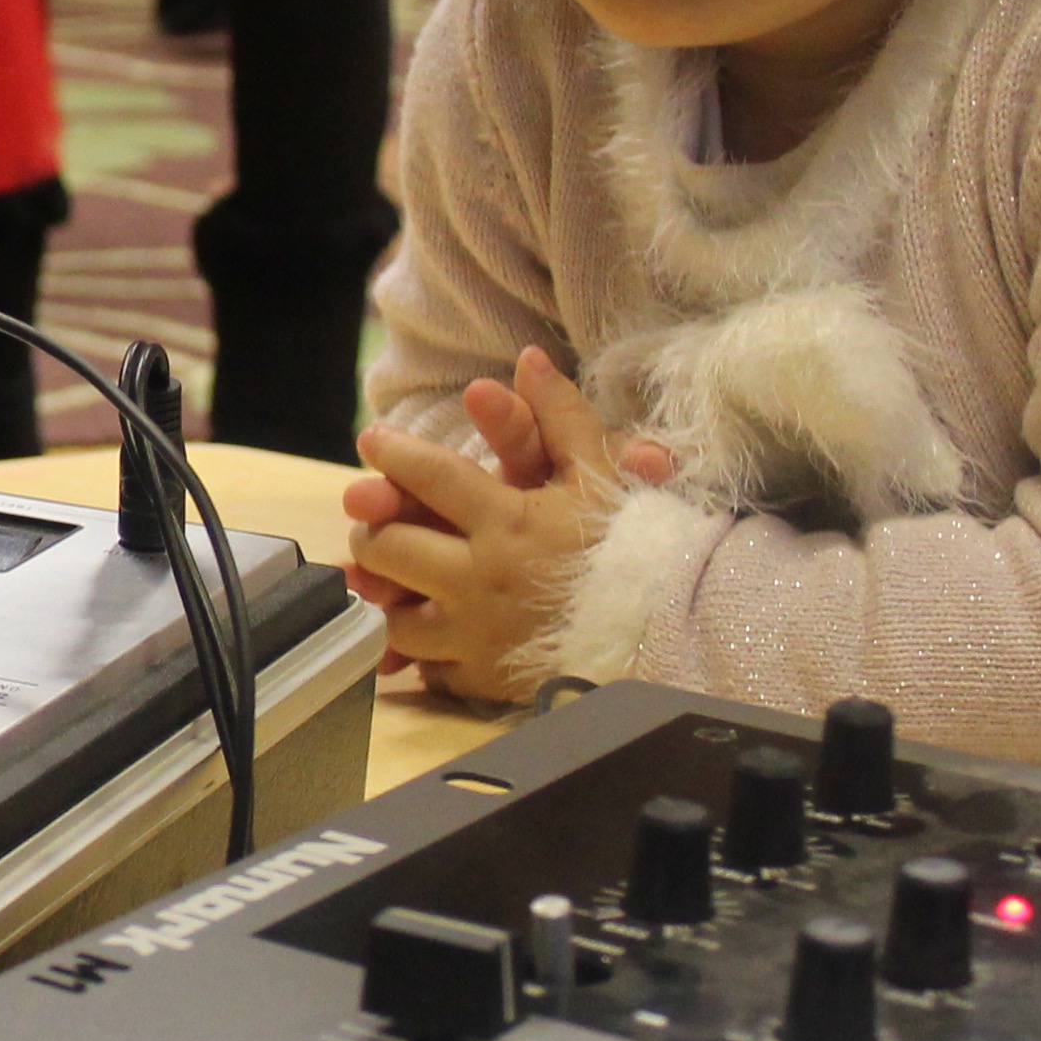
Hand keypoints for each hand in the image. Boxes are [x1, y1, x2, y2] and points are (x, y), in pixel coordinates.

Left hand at [337, 349, 672, 700]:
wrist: (668, 633)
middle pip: (389, 547)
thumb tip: (529, 360)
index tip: (373, 441)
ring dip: (388, 593)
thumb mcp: (601, 474)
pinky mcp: (481, 680)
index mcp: (507, 522)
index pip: (431, 477)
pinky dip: (417, 648)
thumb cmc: (633, 547)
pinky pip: (425, 666)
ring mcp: (476, 636)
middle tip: (374, 516)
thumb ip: (562, 416)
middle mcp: (480, 580)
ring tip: (393, 577)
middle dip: (374, 527)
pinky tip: (428, 626)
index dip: (395, 454)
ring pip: (393, 615)